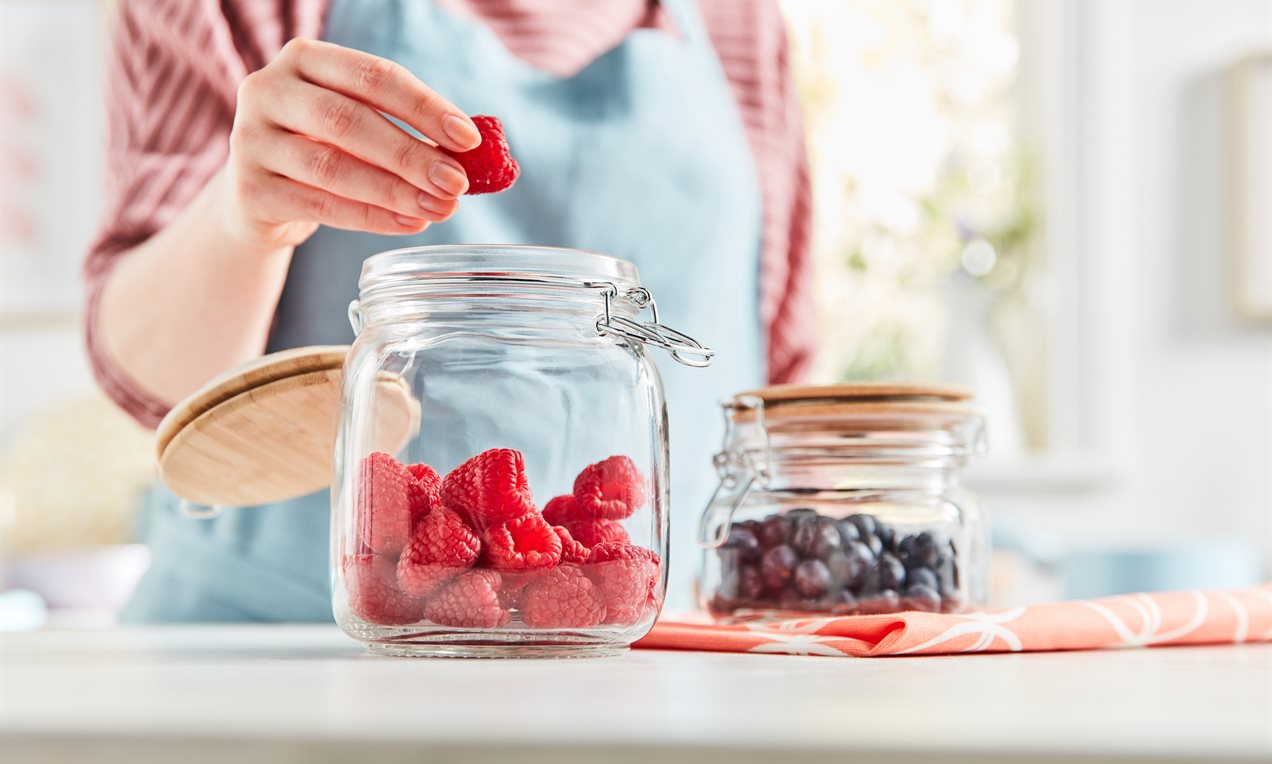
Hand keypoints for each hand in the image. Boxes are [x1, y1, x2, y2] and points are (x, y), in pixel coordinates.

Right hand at [217, 38, 481, 250]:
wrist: (260, 196)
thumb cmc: (324, 149)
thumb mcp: (359, 126)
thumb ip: (407, 130)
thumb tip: (475, 156)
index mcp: (303, 59)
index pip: (372, 76)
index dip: (424, 107)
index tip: (468, 138)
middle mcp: (267, 90)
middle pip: (349, 120)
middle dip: (411, 154)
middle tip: (456, 182)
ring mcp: (250, 141)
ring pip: (332, 167)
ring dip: (395, 191)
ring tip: (439, 208)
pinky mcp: (249, 191)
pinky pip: (320, 206)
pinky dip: (371, 218)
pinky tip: (408, 223)